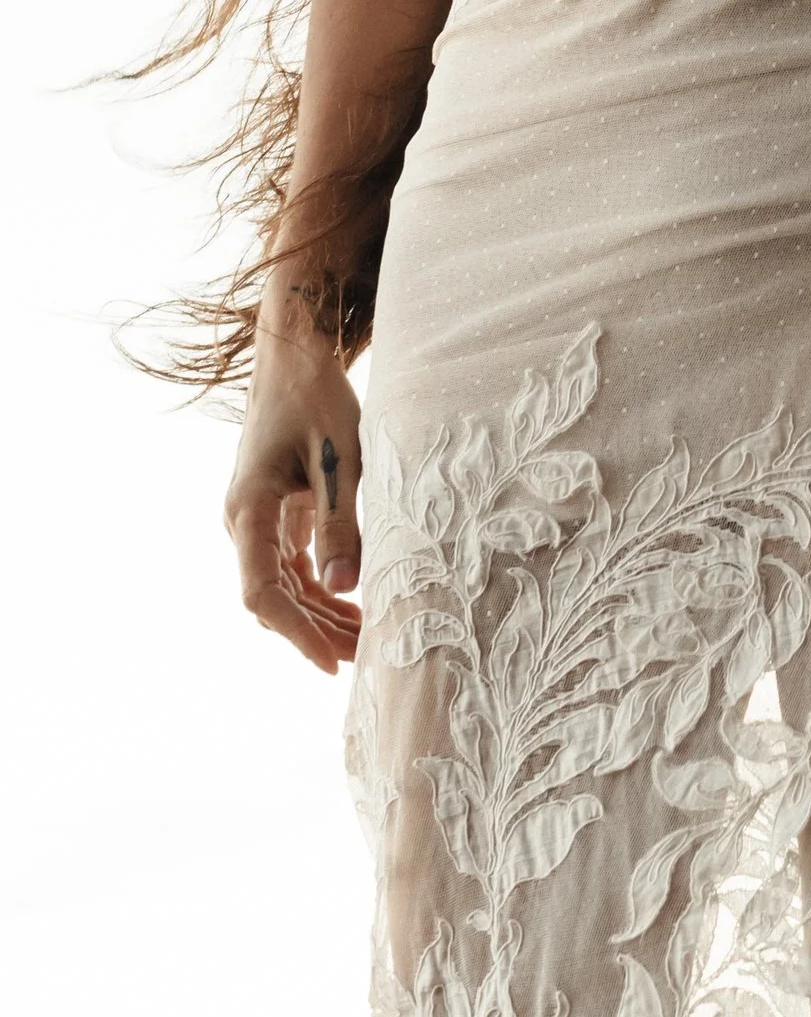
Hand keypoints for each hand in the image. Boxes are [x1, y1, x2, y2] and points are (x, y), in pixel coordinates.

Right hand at [225, 337, 365, 675]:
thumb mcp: (339, 456)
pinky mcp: (273, 512)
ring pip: (283, 584)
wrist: (293, 356)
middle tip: (363, 658)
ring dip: (318, 613)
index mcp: (248, 509)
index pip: (263, 591)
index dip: (296, 632)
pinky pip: (290, 563)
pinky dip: (318, 586)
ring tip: (363, 640)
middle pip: (273, 596)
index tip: (329, 661)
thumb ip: (340, 520)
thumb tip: (344, 586)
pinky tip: (350, 604)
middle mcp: (242, 521)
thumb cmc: (316, 397)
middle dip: (314, 631)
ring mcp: (254, 519)